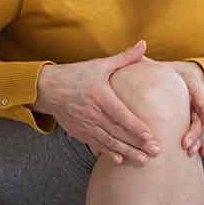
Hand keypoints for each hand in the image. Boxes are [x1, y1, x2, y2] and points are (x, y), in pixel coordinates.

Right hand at [31, 40, 162, 164]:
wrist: (48, 88)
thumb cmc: (77, 74)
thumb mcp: (100, 64)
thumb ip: (125, 57)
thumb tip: (144, 44)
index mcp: (100, 96)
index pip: (121, 115)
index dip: (136, 127)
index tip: (151, 136)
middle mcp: (92, 113)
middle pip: (118, 132)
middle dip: (138, 144)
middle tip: (156, 152)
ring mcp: (85, 125)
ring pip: (109, 142)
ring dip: (127, 152)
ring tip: (143, 160)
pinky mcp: (79, 132)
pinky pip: (96, 145)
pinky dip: (108, 153)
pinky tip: (120, 160)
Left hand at [139, 57, 203, 158]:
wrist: (178, 71)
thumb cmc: (163, 69)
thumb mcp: (155, 64)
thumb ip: (144, 60)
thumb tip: (136, 50)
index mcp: (191, 82)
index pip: (203, 99)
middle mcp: (197, 95)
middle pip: (201, 117)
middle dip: (197, 133)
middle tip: (186, 146)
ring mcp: (197, 107)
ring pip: (201, 126)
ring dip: (198, 140)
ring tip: (190, 152)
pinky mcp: (195, 117)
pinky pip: (200, 131)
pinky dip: (202, 143)